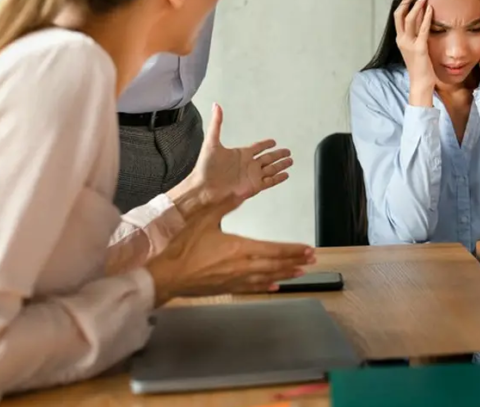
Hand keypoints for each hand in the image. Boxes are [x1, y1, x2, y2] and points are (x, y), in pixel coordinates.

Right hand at [146, 195, 313, 304]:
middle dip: (295, 261)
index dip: (293, 249)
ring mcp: (236, 280)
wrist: (168, 276)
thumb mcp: (204, 220)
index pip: (274, 249)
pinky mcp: (228, 288)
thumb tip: (240, 190)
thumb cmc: (184, 248)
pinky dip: (266, 286)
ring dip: (286, 274)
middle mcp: (243, 266)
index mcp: (240, 248)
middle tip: (311, 260)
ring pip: (268, 277)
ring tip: (301, 272)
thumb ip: (224, 204)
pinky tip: (275, 286)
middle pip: (276, 264)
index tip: (307, 249)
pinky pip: (252, 288)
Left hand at [169, 104, 293, 219]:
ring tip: (291, 161)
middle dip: (278, 154)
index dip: (266, 144)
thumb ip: (217, 124)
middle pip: (268, 158)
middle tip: (287, 151)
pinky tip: (286, 175)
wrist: (205, 189)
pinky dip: (279, 178)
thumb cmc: (205, 168)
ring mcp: (252, 176)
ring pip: (271, 169)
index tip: (273, 142)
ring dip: (281, 165)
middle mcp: (248, 165)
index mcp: (240, 154)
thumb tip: (216, 106)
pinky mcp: (255, 186)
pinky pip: (270, 181)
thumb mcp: (211, 142)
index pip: (257, 147)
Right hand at [394, 0, 435, 104]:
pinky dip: (427, 17)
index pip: (397, 17)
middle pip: (400, 14)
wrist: (420, 82)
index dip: (403, 4)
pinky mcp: (419, 48)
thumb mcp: (415, 49)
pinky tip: (431, 9)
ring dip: (417, 6)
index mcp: (400, 39)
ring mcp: (409, 44)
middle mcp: (401, 40)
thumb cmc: (420, 67)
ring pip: (410, 19)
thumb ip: (415, 36)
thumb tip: (421, 24)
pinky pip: (423, 29)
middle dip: (408, 1)